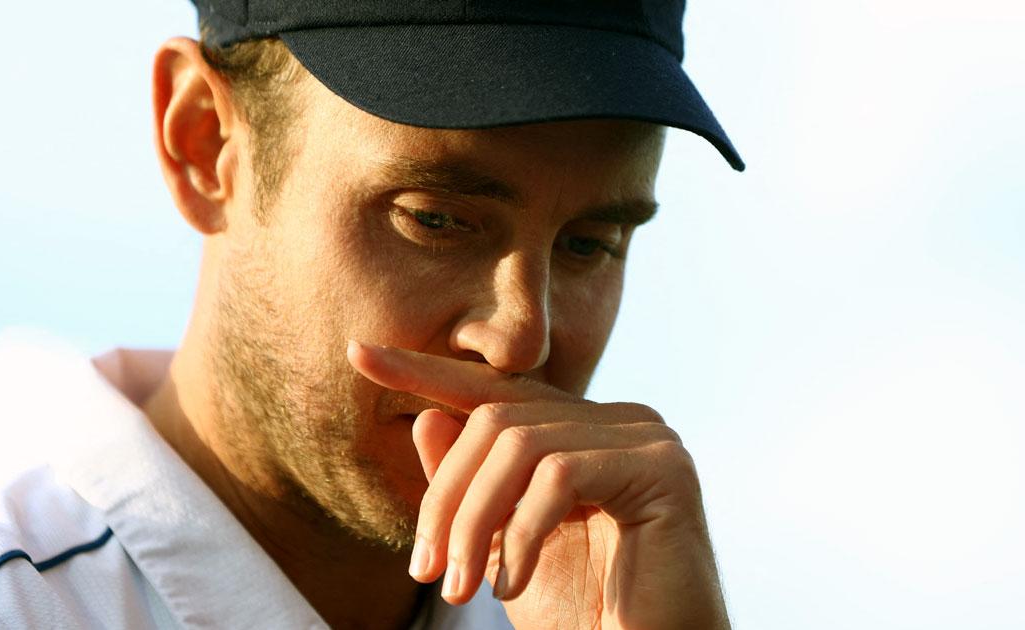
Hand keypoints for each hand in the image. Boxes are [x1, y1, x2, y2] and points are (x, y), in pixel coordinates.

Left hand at [347, 341, 729, 629]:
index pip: (497, 393)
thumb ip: (472, 486)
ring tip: (460, 589)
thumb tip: (425, 419)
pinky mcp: (665, 467)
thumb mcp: (505, 548)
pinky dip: (520, 534)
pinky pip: (560, 475)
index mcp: (585, 432)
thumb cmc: (587, 615)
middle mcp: (620, 421)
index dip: (426, 372)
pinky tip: (511, 585)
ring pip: (519, 444)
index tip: (360, 353)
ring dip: (473, 522)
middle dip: (445, 498)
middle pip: (496, 420)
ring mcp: (647, 437)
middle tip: (424, 571)